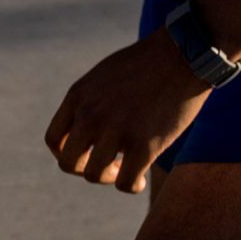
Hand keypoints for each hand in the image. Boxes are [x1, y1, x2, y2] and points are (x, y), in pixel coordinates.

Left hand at [46, 31, 211, 193]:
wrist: (186, 53)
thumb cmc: (149, 63)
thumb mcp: (104, 75)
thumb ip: (88, 101)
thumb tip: (80, 131)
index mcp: (78, 97)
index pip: (54, 140)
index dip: (66, 153)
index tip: (85, 153)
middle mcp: (90, 115)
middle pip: (68, 163)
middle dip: (85, 168)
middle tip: (106, 163)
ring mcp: (116, 131)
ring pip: (94, 175)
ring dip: (109, 178)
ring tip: (124, 170)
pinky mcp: (144, 145)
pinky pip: (125, 182)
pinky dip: (131, 187)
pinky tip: (139, 182)